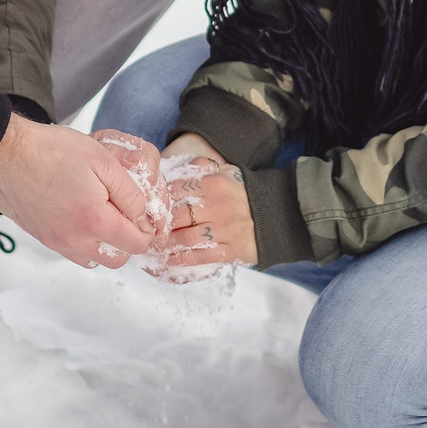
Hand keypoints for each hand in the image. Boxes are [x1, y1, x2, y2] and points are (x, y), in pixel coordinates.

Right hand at [0, 115, 159, 268]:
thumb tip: (142, 216)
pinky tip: (82, 217)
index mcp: (94, 220)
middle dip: (128, 241)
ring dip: (105, 245)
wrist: (12, 152)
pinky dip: (84, 243)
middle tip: (125, 214)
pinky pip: (72, 253)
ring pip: (93, 260)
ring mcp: (56, 242)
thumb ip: (130, 193)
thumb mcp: (104, 161)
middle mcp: (74, 240)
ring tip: (102, 215)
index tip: (143, 213)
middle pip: (115, 260)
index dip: (147, 230)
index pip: (136, 245)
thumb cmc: (55, 151)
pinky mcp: (42, 238)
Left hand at [151, 132, 254, 275]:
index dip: (158, 200)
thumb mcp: (228, 172)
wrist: (282, 212)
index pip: (176, 191)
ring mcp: (225, 230)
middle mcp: (218, 206)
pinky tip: (168, 261)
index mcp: (214, 184)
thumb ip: (203, 169)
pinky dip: (182, 260)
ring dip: (166, 245)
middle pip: (177, 217)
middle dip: (158, 225)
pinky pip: (201, 257)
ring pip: (186, 239)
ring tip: (152, 247)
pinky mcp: (232, 250)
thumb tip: (178, 166)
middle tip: (144, 230)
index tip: (146, 207)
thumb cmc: (248, 192)